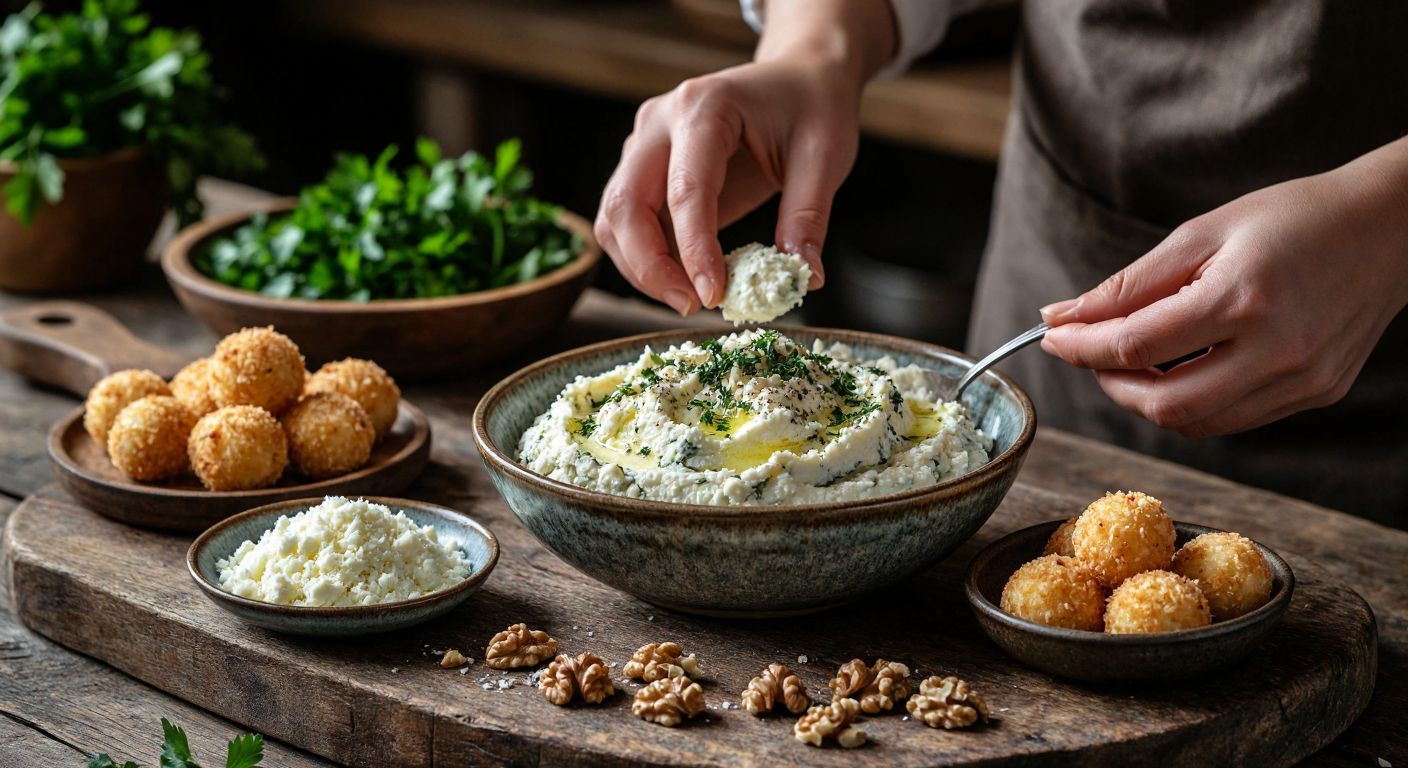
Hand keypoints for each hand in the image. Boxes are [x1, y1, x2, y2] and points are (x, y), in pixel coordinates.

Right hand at [594, 0, 895, 314]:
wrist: (798, 77)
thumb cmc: (812, 107)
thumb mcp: (825, 156)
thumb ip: (808, 216)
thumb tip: (804, 279)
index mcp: (705, 108)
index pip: (686, 189)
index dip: (694, 250)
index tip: (713, 296)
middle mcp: (661, 121)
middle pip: (626, 204)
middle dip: (650, 267)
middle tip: (692, 306)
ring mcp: (645, 143)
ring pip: (614, 217)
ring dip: (642, 268)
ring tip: (691, 297)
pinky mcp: (644, 168)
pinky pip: (628, 222)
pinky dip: (647, 258)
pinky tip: (686, 278)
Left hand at [1039, 140, 1407, 436]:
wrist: (1390, 228)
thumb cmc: (1292, 218)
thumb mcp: (1203, 233)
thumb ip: (1130, 283)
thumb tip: (1062, 316)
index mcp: (1242, 298)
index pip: (1136, 343)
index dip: (1081, 345)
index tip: (1052, 334)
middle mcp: (1276, 350)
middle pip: (1162, 403)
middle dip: (1109, 383)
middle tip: (1090, 353)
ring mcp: (1301, 381)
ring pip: (1195, 423)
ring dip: (1146, 400)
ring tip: (1130, 362)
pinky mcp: (1316, 394)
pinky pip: (1232, 420)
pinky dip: (1191, 404)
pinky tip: (1178, 371)